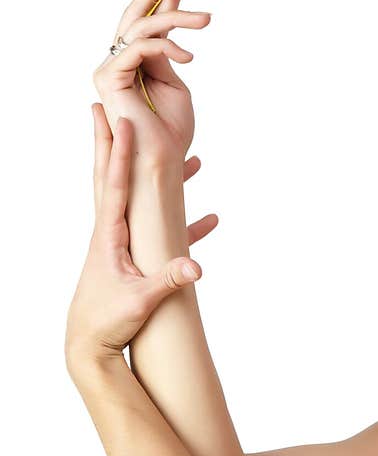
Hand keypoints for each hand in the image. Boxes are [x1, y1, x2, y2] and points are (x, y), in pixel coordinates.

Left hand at [66, 104, 216, 365]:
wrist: (89, 346)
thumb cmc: (108, 322)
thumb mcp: (141, 302)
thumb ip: (170, 281)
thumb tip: (197, 265)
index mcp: (109, 236)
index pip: (115, 184)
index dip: (119, 152)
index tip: (122, 121)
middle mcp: (112, 233)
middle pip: (114, 178)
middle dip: (114, 143)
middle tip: (110, 109)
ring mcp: (123, 244)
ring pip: (139, 199)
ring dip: (152, 173)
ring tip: (169, 150)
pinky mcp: (136, 260)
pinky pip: (162, 230)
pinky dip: (183, 218)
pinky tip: (209, 217)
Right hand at [92, 0, 210, 166]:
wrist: (162, 162)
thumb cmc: (170, 132)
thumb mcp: (176, 86)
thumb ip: (167, 56)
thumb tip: (168, 30)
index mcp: (137, 63)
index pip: (150, 21)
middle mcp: (119, 61)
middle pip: (138, 15)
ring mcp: (111, 68)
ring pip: (142, 28)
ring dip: (177, 18)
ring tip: (206, 19)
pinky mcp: (109, 77)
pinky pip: (139, 48)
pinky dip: (166, 47)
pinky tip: (188, 56)